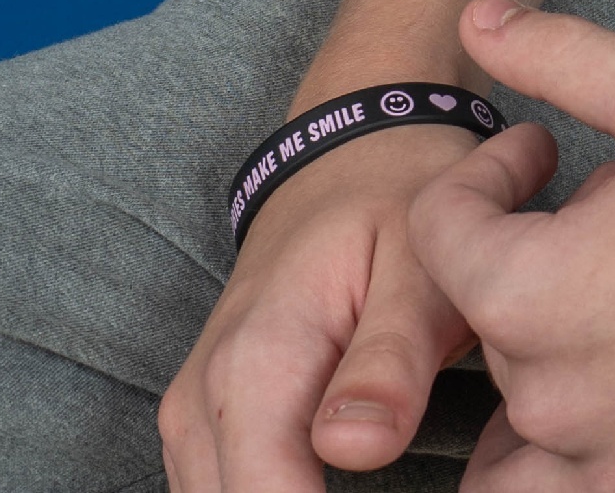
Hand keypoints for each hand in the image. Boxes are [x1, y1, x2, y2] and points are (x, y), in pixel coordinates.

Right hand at [159, 115, 555, 492]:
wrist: (350, 155)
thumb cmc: (396, 204)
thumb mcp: (422, 261)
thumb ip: (392, 360)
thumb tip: (354, 450)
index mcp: (257, 364)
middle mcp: (202, 397)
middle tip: (399, 481)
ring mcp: (191, 412)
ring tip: (372, 490)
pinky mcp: (199, 421)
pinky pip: (216, 492)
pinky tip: (325, 490)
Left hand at [415, 0, 614, 491]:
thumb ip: (556, 54)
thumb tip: (478, 19)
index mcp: (538, 292)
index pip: (440, 233)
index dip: (488, 172)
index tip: (549, 149)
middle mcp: (555, 392)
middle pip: (482, 316)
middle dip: (526, 245)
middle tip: (609, 197)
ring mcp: (606, 454)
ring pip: (511, 411)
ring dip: (529, 351)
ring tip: (601, 290)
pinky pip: (553, 492)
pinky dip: (554, 452)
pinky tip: (612, 379)